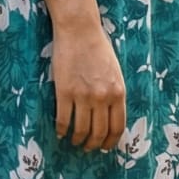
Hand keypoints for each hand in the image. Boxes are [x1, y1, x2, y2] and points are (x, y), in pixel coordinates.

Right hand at [51, 27, 126, 151]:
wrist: (79, 30)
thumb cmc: (98, 47)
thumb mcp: (115, 71)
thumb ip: (114, 92)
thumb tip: (110, 114)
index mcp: (118, 92)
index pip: (117, 127)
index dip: (111, 141)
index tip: (105, 147)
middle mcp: (102, 97)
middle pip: (99, 132)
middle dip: (93, 144)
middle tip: (88, 148)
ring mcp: (83, 96)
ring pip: (81, 129)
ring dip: (77, 140)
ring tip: (74, 141)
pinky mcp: (64, 92)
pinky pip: (63, 119)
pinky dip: (61, 129)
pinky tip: (60, 132)